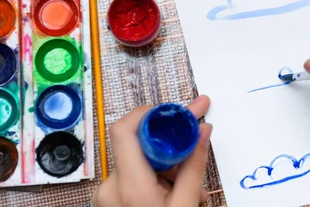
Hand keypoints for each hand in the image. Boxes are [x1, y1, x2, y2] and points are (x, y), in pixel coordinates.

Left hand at [93, 96, 211, 206]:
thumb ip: (194, 163)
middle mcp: (110, 187)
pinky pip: (134, 174)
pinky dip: (157, 175)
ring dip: (166, 162)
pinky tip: (175, 189)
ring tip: (189, 184)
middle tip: (195, 129)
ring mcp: (107, 194)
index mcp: (129, 186)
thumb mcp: (186, 204)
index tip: (171, 111)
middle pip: (137, 143)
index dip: (146, 112)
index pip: (124, 130)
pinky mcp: (110, 198)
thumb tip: (203, 129)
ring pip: (139, 159)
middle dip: (169, 139)